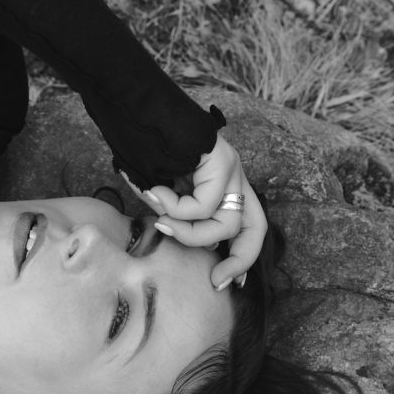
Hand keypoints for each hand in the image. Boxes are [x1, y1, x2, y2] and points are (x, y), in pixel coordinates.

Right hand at [121, 135, 267, 290]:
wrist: (138, 113)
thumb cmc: (144, 152)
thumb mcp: (162, 192)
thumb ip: (173, 214)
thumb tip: (173, 233)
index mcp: (224, 187)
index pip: (246, 228)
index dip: (240, 258)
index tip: (222, 280)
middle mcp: (235, 179)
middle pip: (255, 229)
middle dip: (239, 261)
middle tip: (216, 280)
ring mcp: (232, 169)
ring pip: (226, 224)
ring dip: (188, 232)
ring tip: (160, 220)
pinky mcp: (223, 161)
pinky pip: (203, 205)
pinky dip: (174, 208)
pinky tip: (154, 191)